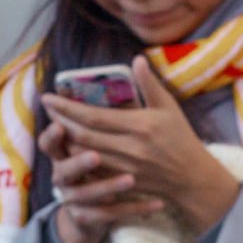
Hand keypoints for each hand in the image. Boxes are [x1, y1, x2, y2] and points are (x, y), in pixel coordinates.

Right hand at [38, 113, 162, 242]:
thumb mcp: (96, 139)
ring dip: (109, 187)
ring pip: (88, 194)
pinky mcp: (91, 217)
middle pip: (66, 169)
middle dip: (80, 162)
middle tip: (96, 156)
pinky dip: (135, 209)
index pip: (53, 141)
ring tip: (130, 180)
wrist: (92, 208)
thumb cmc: (97, 164)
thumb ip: (108, 107)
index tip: (60, 124)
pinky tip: (157, 204)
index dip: (54, 133)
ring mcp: (75, 199)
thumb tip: (137, 60)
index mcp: (63, 152)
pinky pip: (110, 215)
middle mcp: (64, 176)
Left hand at [43, 56, 240, 235]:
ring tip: (54, 124)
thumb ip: (150, 84)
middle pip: (83, 136)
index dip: (67, 107)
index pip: (94, 116)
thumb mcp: (169, 108)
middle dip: (60, 121)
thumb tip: (136, 59)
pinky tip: (67, 147)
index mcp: (141, 126)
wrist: (194, 179)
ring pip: (83, 155)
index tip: (48, 97)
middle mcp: (131, 148)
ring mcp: (126, 169)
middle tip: (47, 108)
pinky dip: (76, 158)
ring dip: (65, 141)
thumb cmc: (181, 139)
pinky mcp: (123, 183)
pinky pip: (92, 171)